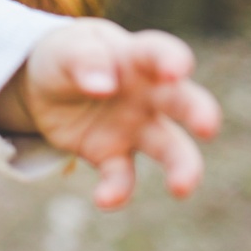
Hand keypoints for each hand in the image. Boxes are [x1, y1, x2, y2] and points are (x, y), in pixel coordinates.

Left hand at [0, 18, 222, 209]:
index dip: (172, 59)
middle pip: (183, 102)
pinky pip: (122, 178)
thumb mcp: (64, 50)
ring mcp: (135, 128)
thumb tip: (103, 85)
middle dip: (200, 113)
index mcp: (135, 58)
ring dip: (182, 168)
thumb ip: (84, 60)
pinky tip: (104, 200)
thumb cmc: (64, 57)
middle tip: (208, 126)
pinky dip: (117, 191)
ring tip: (181, 187)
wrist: (42, 87)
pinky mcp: (113, 156)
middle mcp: (147, 94)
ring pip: (170, 149)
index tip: (176, 69)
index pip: (159, 53)